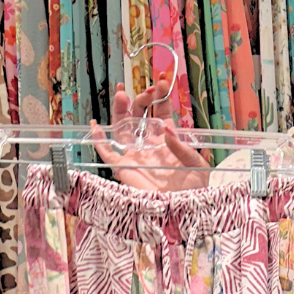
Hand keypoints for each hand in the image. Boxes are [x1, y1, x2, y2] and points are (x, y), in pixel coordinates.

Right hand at [91, 82, 209, 194]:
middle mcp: (150, 146)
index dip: (161, 97)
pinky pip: (107, 152)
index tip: (162, 82)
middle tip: (147, 91)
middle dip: (142, 99)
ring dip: (120, 110)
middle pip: (140, 116)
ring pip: (122, 127)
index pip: (161, 113)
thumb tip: (165, 127)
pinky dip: (99, 140)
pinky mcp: (123, 168)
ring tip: (121, 93)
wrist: (183, 212)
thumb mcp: (197, 165)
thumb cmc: (195, 191)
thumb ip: (183, 147)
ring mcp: (136, 155)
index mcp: (169, 142)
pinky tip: (95, 125)